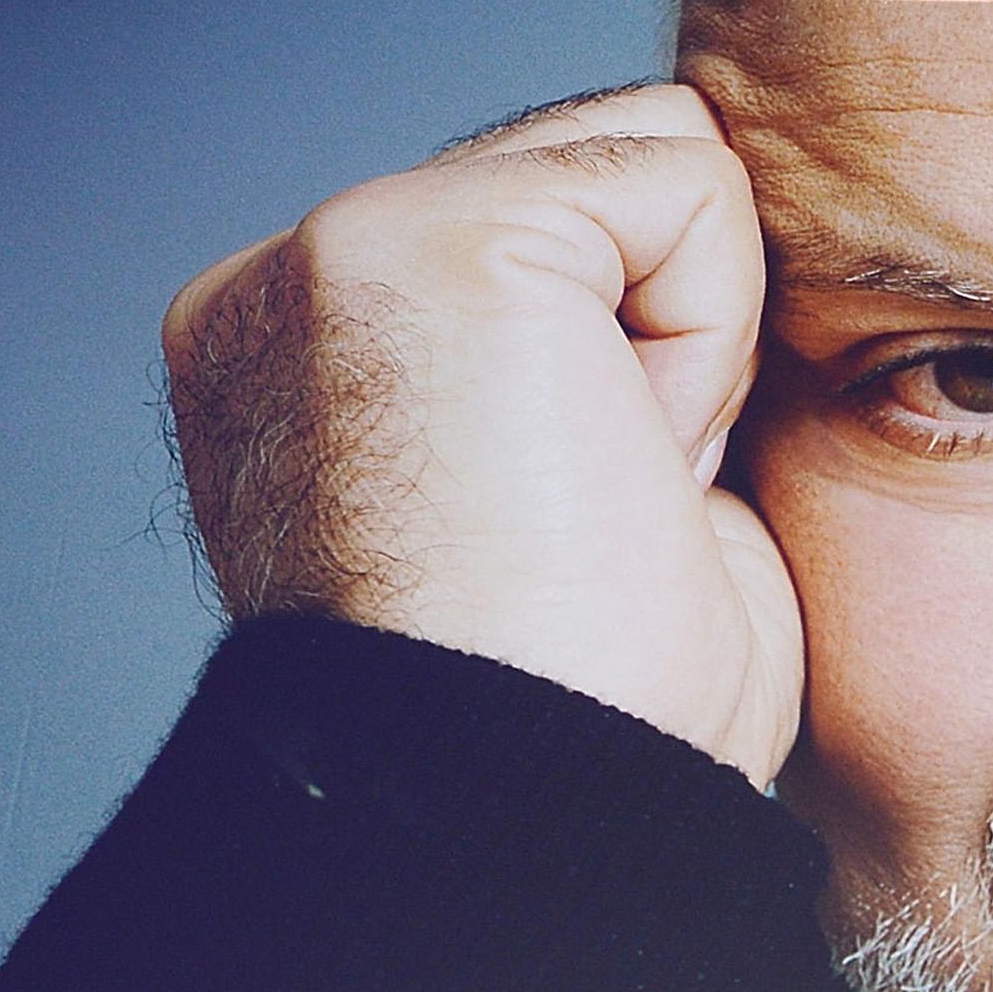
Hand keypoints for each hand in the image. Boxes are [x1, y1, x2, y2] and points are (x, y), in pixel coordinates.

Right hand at [161, 82, 804, 777]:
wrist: (537, 824)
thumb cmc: (597, 726)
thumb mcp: (592, 510)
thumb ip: (597, 362)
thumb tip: (680, 281)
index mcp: (305, 367)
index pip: (556, 241)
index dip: (642, 381)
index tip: (585, 532)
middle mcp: (285, 291)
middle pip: (606, 183)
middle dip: (663, 349)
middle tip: (604, 519)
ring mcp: (338, 250)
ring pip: (654, 168)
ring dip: (685, 347)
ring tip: (602, 494)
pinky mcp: (429, 238)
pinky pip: (686, 188)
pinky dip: (707, 338)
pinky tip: (618, 460)